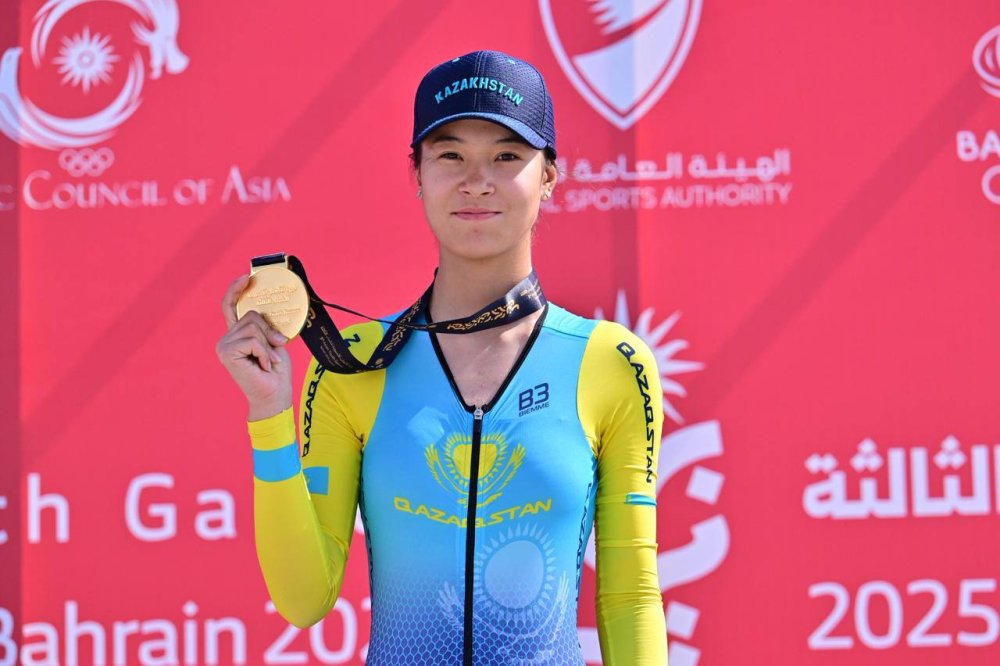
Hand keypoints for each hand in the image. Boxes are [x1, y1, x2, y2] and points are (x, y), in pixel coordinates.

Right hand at [215, 274, 292, 419]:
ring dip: (268, 345)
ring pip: (253, 326)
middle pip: (251, 315)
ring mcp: (224, 345)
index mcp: (237, 334)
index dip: (236, 289)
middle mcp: (226, 338)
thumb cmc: (276, 371)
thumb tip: (269, 313)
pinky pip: (253, 340)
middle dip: (269, 330)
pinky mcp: (227, 352)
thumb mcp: (274, 341)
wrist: (274, 395)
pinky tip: (264, 366)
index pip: (230, 306)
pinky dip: (264, 352)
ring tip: (268, 361)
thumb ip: (268, 326)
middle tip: (275, 349)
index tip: (246, 277)